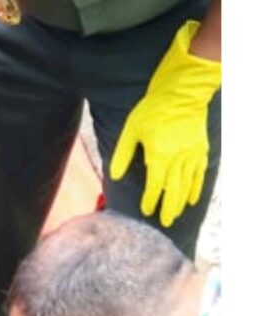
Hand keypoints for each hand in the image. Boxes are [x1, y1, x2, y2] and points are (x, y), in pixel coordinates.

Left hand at [107, 20, 219, 224]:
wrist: (183, 93)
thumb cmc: (153, 108)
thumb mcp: (131, 128)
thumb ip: (123, 153)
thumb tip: (114, 175)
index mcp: (159, 156)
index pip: (154, 185)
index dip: (150, 200)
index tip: (146, 212)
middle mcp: (178, 160)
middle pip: (173, 191)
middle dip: (167, 208)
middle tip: (164, 223)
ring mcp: (192, 156)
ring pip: (186, 187)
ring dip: (180, 203)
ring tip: (174, 215)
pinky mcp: (201, 151)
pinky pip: (199, 176)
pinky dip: (196, 190)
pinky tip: (191, 200)